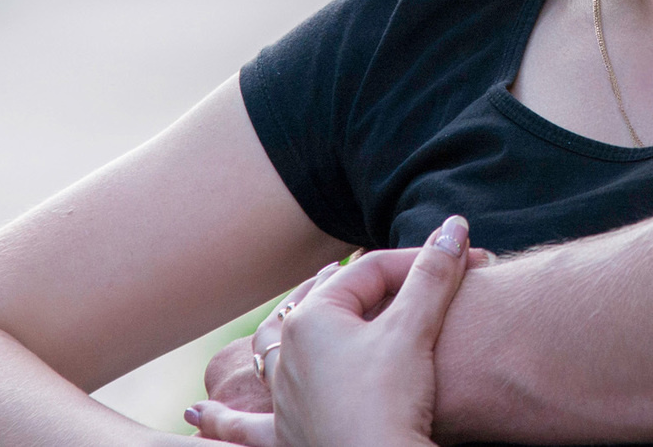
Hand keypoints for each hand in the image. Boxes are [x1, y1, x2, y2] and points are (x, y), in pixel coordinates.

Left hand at [192, 222, 474, 446]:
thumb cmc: (391, 398)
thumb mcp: (416, 328)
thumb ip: (433, 273)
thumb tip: (455, 225)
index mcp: (313, 319)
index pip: (368, 272)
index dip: (416, 263)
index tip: (458, 263)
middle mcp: (286, 354)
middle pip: (326, 305)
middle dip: (361, 290)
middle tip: (397, 275)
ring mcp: (281, 398)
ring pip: (271, 356)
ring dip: (277, 337)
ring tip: (284, 317)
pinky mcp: (283, 438)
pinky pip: (242, 428)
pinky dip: (220, 423)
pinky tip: (194, 419)